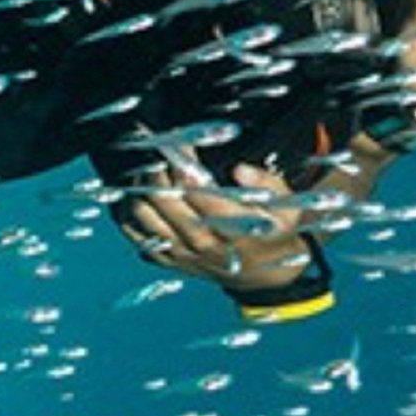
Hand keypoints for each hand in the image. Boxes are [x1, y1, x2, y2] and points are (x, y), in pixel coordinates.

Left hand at [113, 162, 324, 297]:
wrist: (263, 274)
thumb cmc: (274, 231)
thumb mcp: (287, 206)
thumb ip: (266, 183)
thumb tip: (239, 170)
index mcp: (232, 228)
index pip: (196, 189)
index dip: (183, 161)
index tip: (178, 141)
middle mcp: (202, 242)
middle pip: (163, 199)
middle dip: (156, 168)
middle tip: (156, 148)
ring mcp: (182, 253)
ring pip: (144, 215)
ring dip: (138, 187)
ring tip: (146, 168)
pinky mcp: (169, 260)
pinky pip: (137, 235)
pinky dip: (129, 213)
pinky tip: (135, 194)